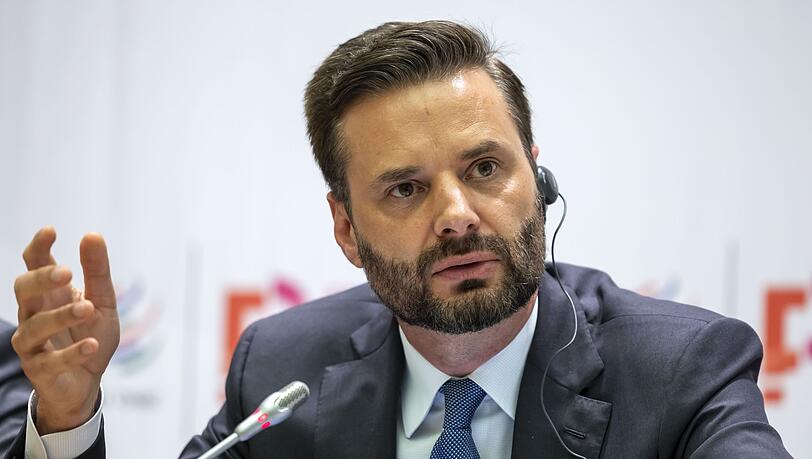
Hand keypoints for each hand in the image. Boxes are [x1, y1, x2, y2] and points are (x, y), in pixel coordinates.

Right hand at [11, 227, 119, 433]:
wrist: (88, 380)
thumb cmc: (90, 333)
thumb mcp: (103, 301)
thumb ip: (97, 271)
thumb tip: (92, 234)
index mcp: (48, 292)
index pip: (33, 264)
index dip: (38, 247)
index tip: (50, 231)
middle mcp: (33, 313)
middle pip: (23, 289)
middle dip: (41, 279)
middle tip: (67, 273)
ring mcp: (32, 343)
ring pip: (34, 325)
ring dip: (61, 316)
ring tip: (87, 308)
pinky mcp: (39, 369)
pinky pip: (50, 361)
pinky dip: (71, 353)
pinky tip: (91, 344)